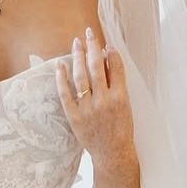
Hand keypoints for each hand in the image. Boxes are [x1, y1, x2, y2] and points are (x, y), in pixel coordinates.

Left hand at [55, 24, 135, 166]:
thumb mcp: (126, 106)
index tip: (106, 44)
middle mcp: (104, 101)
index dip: (111, 53)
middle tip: (89, 33)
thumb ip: (117, 84)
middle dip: (93, 47)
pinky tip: (60, 64)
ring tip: (76, 43)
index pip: (116, 67)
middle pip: (97, 67)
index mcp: (121, 98)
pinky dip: (61, 78)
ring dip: (78, 57)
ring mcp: (87, 109)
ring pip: (80, 77)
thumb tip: (108, 59)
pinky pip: (65, 94)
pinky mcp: (74, 117)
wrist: (112, 154)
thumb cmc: (121, 129)